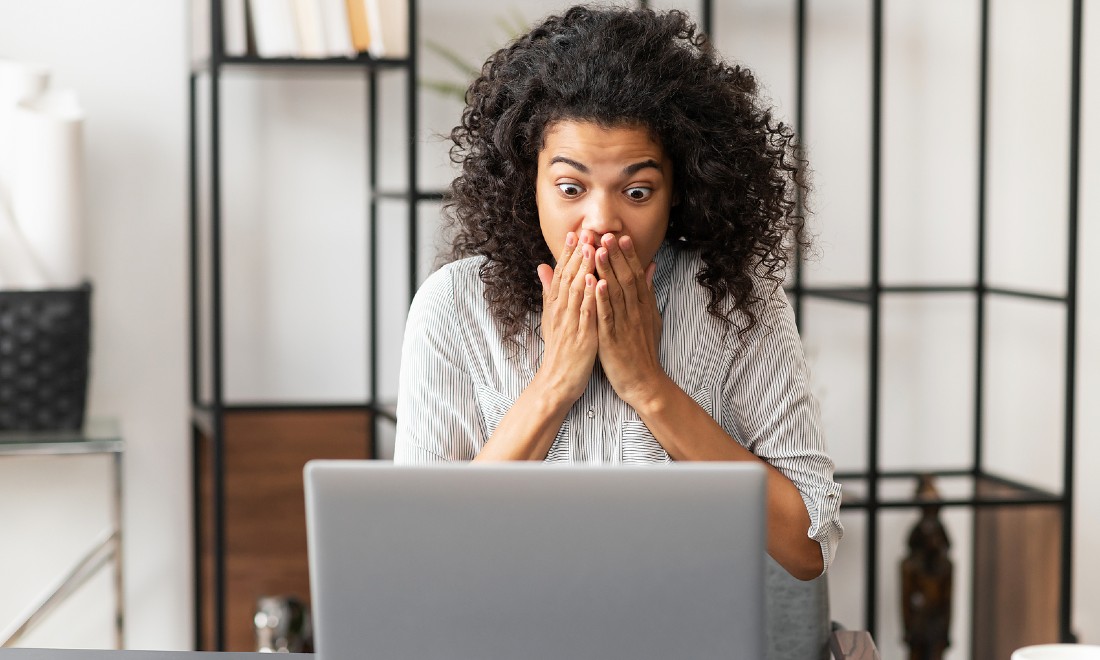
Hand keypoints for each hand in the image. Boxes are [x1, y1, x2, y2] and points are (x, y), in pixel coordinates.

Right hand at [535, 231, 598, 405]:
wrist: (557, 381)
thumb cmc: (559, 349)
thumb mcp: (551, 318)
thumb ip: (549, 292)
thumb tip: (542, 267)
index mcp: (556, 306)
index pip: (562, 274)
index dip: (568, 253)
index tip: (574, 233)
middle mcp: (562, 312)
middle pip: (569, 278)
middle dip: (577, 254)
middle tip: (585, 231)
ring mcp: (572, 324)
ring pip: (577, 292)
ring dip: (584, 269)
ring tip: (592, 248)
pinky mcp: (582, 337)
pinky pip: (587, 314)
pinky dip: (591, 297)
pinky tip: (598, 282)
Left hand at [592, 233, 664, 407]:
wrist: (645, 382)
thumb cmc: (643, 350)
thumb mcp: (651, 318)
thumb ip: (648, 291)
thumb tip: (650, 266)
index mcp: (643, 307)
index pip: (636, 276)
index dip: (628, 256)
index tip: (621, 236)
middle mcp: (635, 313)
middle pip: (626, 279)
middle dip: (616, 256)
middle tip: (607, 234)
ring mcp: (625, 325)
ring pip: (616, 293)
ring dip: (607, 270)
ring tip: (599, 250)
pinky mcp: (613, 339)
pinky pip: (607, 316)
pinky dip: (602, 299)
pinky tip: (596, 284)